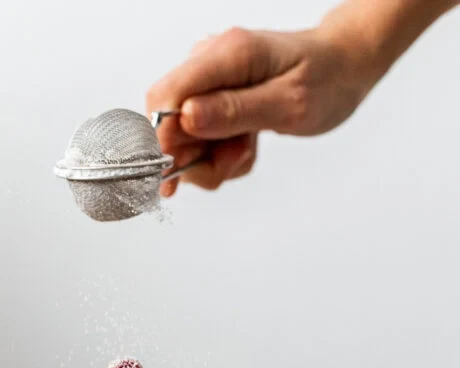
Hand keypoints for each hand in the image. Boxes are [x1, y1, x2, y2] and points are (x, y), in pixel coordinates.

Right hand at [146, 24, 375, 195]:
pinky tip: (247, 144)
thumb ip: (235, 111)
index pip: (165, 96)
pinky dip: (221, 155)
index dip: (162, 140)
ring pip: (184, 139)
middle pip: (169, 123)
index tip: (177, 174)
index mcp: (227, 54)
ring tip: (248, 150)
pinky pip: (201, 140)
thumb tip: (185, 118)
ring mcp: (210, 81)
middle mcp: (210, 63)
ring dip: (212, 160)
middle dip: (195, 157)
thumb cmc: (326, 79)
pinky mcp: (213, 99)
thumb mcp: (288, 103)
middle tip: (235, 160)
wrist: (344, 65)